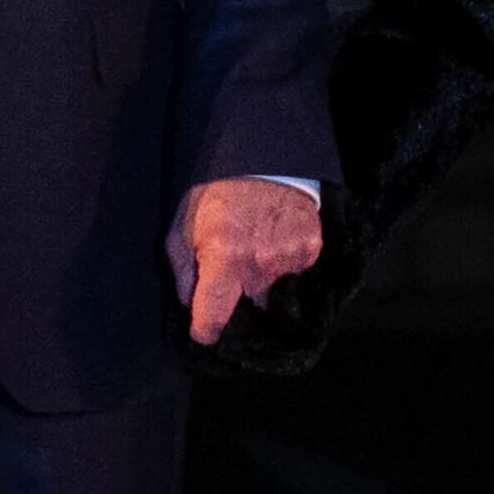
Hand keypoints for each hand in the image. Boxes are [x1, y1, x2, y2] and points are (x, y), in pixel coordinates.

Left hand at [169, 179, 322, 346]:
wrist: (264, 161)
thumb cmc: (218, 194)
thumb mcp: (184, 226)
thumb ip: (182, 270)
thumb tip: (188, 304)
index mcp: (224, 258)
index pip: (214, 318)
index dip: (205, 330)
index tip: (204, 331)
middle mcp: (260, 264)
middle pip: (248, 313)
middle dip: (238, 305)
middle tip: (231, 287)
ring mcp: (290, 259)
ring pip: (274, 298)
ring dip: (263, 289)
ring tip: (254, 263)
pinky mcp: (310, 252)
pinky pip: (295, 279)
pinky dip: (283, 272)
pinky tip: (274, 250)